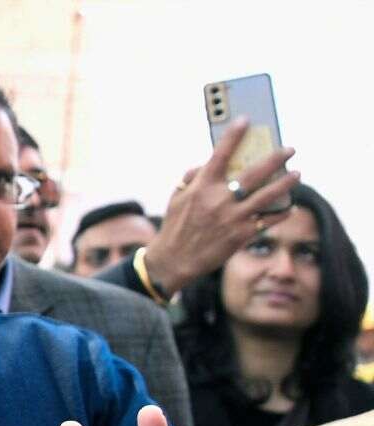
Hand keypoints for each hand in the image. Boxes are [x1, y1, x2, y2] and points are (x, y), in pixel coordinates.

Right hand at [144, 118, 299, 294]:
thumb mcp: (177, 198)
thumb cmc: (175, 226)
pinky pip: (268, 220)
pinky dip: (281, 213)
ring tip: (297, 174)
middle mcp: (219, 199)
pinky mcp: (241, 234)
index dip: (233, 135)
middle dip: (276, 158)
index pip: (220, 154)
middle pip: (255, 173)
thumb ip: (192, 178)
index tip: (246, 120)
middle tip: (290, 149)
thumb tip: (207, 163)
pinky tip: (289, 206)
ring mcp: (232, 217)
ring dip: (286, 183)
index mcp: (202, 186)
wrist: (174, 260)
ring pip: (268, 196)